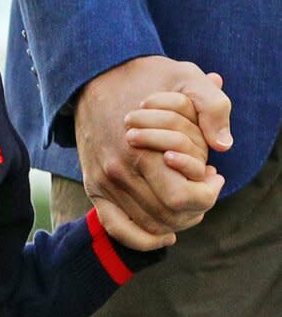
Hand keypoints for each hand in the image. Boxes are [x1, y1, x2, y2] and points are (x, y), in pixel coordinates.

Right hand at [76, 57, 229, 251]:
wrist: (96, 76)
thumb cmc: (146, 77)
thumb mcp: (187, 77)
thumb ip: (212, 107)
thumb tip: (223, 146)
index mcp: (142, 151)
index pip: (182, 198)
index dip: (208, 194)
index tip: (216, 175)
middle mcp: (120, 174)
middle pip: (168, 216)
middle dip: (196, 208)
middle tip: (205, 187)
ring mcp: (104, 183)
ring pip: (149, 225)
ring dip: (177, 221)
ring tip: (188, 199)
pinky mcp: (94, 188)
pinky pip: (117, 228)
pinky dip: (143, 239)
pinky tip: (165, 236)